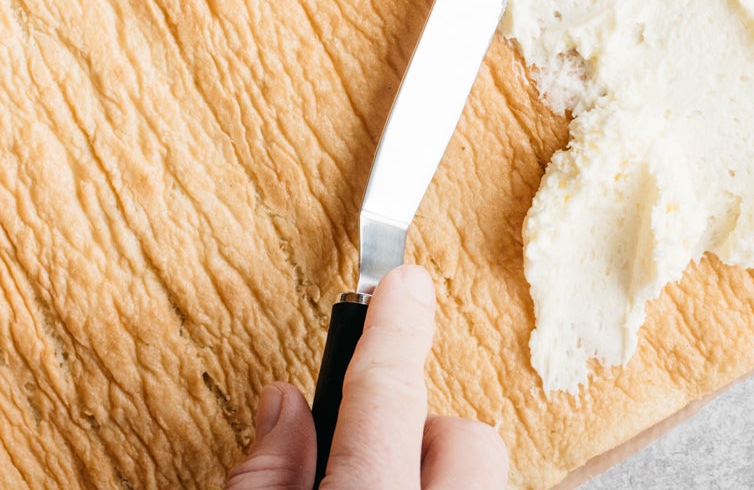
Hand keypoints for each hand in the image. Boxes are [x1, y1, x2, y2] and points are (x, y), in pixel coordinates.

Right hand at [226, 265, 508, 489]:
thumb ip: (267, 475)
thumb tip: (284, 405)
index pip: (387, 394)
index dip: (393, 331)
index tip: (404, 283)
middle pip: (466, 437)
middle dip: (418, 435)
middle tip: (358, 463)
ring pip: (485, 472)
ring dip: (437, 473)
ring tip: (384, 487)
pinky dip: (459, 485)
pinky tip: (438, 489)